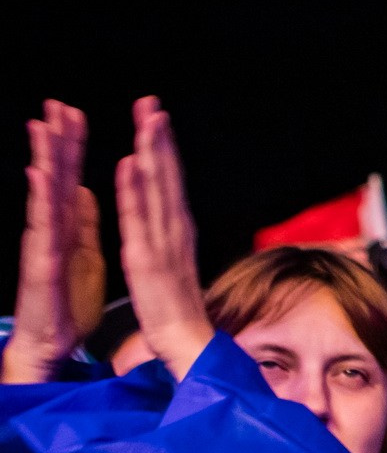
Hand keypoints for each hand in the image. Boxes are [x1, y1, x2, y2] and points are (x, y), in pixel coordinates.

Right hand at [4, 101, 104, 382]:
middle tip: (56, 105)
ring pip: (46, 194)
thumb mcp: (81, 253)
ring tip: (43, 127)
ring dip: (45, 158)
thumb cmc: (64, 300)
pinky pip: (45, 227)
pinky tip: (40, 174)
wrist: (50, 341)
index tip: (74, 113)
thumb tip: (80, 190)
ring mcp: (45, 243)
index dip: (74, 146)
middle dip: (57, 140)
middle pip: (56, 177)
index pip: (72, 177)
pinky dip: (43, 199)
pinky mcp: (44, 262)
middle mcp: (54, 229)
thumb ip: (79, 220)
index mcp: (68, 226)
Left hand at [114, 97, 215, 380]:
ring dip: (152, 151)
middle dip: (159, 138)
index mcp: (178, 237)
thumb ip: (172, 247)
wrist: (189, 350)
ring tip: (146, 118)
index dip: (164, 151)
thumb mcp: (175, 274)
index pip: (170, 186)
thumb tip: (171, 231)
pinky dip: (135, 189)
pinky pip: (139, 219)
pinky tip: (131, 162)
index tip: (156, 120)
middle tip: (151, 102)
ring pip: (156, 189)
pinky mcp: (146, 262)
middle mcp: (175, 235)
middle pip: (167, 178)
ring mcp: (162, 246)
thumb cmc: (180, 318)